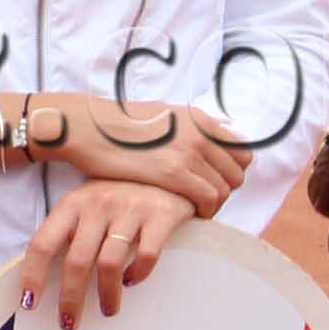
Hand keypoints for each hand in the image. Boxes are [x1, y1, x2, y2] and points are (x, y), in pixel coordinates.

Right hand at [21, 93, 247, 216]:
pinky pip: (209, 199)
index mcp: (199, 119)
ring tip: (194, 208)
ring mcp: (189, 152)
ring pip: (226, 189)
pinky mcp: (174, 173)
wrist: (87, 127)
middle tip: (204, 199)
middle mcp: (200, 133)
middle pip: (238, 172)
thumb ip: (186, 128)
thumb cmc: (116, 125)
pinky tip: (187, 213)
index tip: (214, 181)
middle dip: (225, 189)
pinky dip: (204, 211)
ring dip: (214, 203)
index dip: (231, 170)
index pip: (241, 150)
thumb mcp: (160, 116)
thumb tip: (200, 139)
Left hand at [22, 180, 192, 329]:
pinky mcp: (160, 215)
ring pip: (109, 264)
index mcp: (72, 203)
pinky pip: (146, 255)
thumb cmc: (118, 192)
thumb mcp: (86, 203)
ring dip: (106, 295)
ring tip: (108, 309)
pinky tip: (132, 280)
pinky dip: (137, 274)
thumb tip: (45, 274)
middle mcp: (98, 204)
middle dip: (70, 299)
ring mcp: (129, 209)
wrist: (164, 167)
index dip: (33, 276)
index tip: (29, 303)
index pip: (43, 243)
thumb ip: (69, 230)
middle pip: (76, 261)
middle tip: (69, 322)